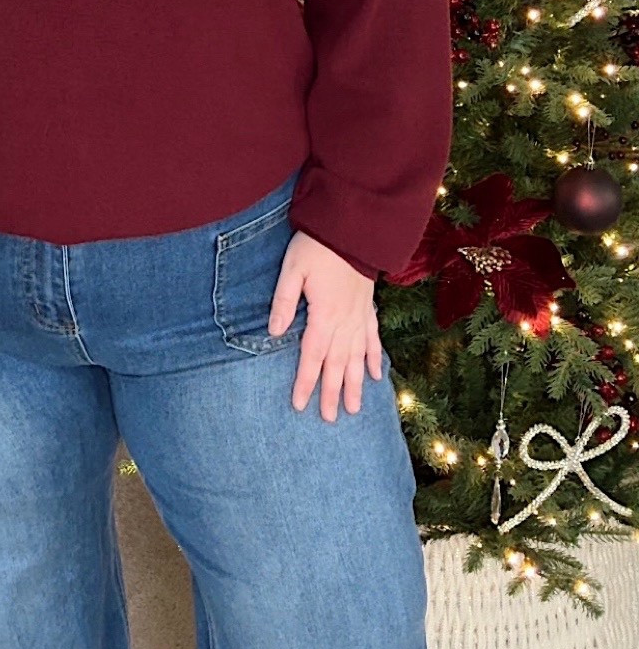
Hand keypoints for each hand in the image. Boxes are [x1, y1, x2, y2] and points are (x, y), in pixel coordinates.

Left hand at [272, 229, 382, 421]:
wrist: (352, 229)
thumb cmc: (316, 247)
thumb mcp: (291, 270)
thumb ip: (283, 302)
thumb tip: (274, 332)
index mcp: (325, 315)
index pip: (312, 356)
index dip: (306, 382)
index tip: (299, 404)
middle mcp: (346, 322)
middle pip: (337, 365)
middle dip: (332, 393)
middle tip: (329, 419)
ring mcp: (360, 317)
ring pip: (357, 359)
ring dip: (355, 385)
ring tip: (354, 409)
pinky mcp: (368, 309)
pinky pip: (372, 340)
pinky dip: (373, 359)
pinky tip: (374, 376)